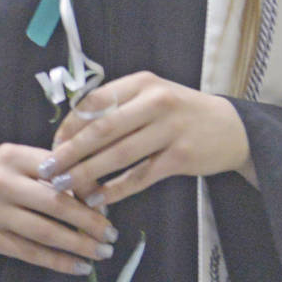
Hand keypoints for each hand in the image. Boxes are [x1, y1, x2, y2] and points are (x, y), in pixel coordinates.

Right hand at [0, 142, 118, 275]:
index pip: (58, 170)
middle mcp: (0, 181)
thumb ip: (51, 172)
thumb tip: (96, 197)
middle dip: (89, 222)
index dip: (86, 188)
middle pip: (55, 203)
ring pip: (45, 232)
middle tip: (112, 235)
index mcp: (12, 156)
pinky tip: (79, 267)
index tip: (106, 204)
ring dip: (79, 245)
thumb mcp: (17, 162)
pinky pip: (30, 253)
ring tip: (102, 253)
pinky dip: (59, 262)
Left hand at [45, 72, 253, 206]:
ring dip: (87, 174)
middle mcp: (155, 101)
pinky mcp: (181, 157)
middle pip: (102, 130)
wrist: (232, 128)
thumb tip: (70, 133)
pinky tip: (98, 199)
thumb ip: (117, 107)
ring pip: (119, 155)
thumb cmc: (180, 113)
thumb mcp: (151, 96)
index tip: (53, 145)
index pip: (94, 102)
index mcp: (141, 83)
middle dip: (70, 152)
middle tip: (49, 170)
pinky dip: (115, 189)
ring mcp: (170, 129)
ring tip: (66, 187)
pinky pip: (140, 176)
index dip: (69, 126)